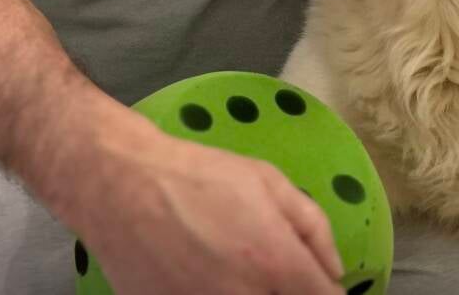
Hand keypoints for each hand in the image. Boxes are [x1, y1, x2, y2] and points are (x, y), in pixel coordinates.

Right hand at [76, 116, 344, 293]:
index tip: (318, 286)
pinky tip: (202, 277)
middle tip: (273, 274)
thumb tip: (335, 271)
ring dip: (253, 294)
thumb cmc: (199, 176)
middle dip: (289, 294)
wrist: (124, 188)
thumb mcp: (267, 180)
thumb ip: (312, 226)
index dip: (328, 294)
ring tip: (231, 269)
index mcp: (277, 264)